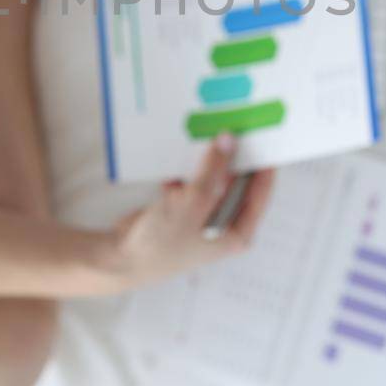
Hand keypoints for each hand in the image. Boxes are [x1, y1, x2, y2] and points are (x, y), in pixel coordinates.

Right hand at [104, 134, 274, 291]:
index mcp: (237, 233)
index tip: (263, 138)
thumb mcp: (193, 203)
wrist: (122, 258)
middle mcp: (224, 225)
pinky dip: (184, 173)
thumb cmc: (162, 243)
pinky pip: (192, 181)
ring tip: (203, 139)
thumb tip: (228, 140)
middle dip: (231, 158)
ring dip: (204, 162)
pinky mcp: (183, 208)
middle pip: (236, 183)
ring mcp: (203, 216)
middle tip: (232, 127)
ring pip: (212, 179)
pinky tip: (173, 171)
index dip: (263, 164)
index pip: (260, 193)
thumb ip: (212, 170)